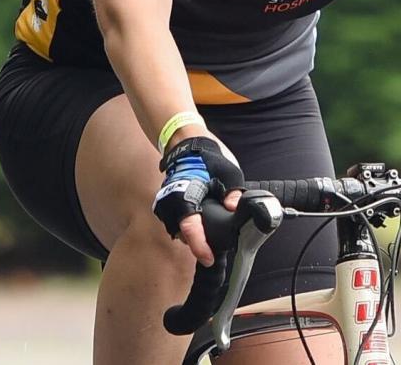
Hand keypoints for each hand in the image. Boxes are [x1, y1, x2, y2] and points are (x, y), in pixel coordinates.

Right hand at [152, 136, 244, 265]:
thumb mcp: (228, 171)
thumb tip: (234, 209)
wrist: (187, 142)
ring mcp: (166, 203)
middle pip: (182, 234)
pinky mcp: (168, 204)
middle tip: (214, 246)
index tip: (208, 258)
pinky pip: (175, 223)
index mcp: (186, 193)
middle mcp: (171, 201)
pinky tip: (201, 225)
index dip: (199, 246)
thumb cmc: (208, 156)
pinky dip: (188, 228)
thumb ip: (232, 192)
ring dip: (192, 236)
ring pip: (177, 231)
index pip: (190, 227)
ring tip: (209, 235)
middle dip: (198, 243)